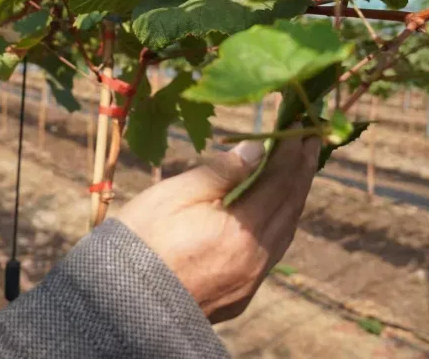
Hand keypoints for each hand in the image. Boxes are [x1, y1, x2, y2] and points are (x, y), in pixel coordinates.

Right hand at [117, 133, 320, 322]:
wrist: (118, 302)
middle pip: (290, 207)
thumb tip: (257, 149)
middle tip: (311, 141)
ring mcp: (249, 282)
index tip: (299, 126)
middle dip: (302, 172)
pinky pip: (271, 253)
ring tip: (298, 172)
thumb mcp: (175, 194)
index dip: (291, 152)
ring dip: (293, 199)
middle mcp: (254, 260)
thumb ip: (220, 171)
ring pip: (284, 233)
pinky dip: (278, 224)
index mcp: (240, 231)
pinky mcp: (239, 296)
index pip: (279, 182)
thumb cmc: (140, 240)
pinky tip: (273, 212)